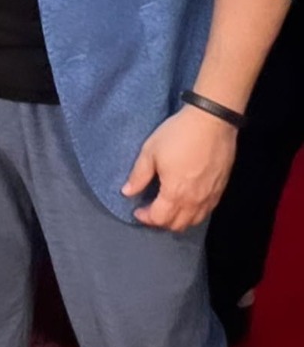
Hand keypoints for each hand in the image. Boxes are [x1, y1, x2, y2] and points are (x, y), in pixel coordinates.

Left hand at [121, 105, 237, 230]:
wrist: (212, 121)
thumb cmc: (179, 134)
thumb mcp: (150, 151)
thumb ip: (139, 175)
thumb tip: (127, 192)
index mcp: (174, 193)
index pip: (159, 218)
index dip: (145, 218)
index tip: (137, 210)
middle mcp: (194, 200)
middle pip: (177, 225)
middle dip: (160, 222)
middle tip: (151, 210)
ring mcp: (210, 196)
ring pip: (193, 221)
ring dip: (178, 220)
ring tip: (168, 208)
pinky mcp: (220, 189)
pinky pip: (206, 211)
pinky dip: (194, 213)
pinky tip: (187, 201)